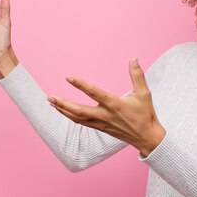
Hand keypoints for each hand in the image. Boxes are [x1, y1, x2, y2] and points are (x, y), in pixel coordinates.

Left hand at [46, 58, 165, 157]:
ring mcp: (100, 123)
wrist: (146, 137)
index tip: (69, 77)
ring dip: (63, 110)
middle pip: (79, 110)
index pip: (94, 93)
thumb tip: (133, 58)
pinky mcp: (99, 128)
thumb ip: (137, 75)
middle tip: (50, 97)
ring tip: (51, 102)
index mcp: (114, 104)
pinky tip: (62, 110)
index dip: (81, 85)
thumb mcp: (144, 93)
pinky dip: (70, 116)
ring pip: (77, 118)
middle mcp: (105, 115)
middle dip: (63, 104)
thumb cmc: (145, 114)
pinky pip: (81, 122)